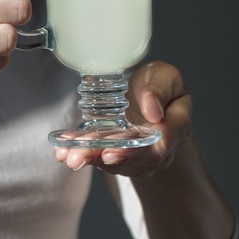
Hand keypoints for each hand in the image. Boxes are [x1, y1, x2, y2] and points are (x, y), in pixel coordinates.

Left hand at [55, 61, 192, 176]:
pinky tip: (63, 150)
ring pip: (113, 161)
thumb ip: (160, 90)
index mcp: (176, 129)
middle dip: (101, 158)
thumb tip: (152, 111)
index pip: (157, 149)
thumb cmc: (160, 83)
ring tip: (67, 154)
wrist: (148, 93)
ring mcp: (138, 156)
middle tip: (77, 157)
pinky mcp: (118, 154)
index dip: (132, 153)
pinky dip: (83, 152)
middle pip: (131, 160)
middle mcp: (158, 149)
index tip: (110, 152)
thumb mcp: (165, 76)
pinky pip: (101, 156)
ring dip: (88, 158)